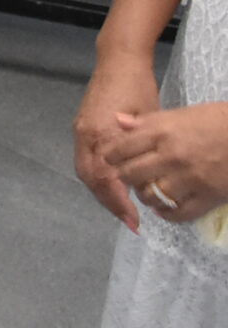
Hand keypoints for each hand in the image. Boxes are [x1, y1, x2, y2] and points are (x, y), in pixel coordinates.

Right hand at [75, 58, 162, 229]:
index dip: (118, 202)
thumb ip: (141, 150)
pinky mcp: (81, 128)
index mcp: (102, 134)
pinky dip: (97, 178)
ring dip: (102, 192)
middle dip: (109, 202)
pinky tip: (113, 184)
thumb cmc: (139, 87)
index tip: (135, 220)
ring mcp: (80, 131)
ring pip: (85, 171)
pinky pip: (85, 160)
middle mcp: (86, 136)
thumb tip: (146, 179)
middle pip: (90, 179)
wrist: (118, 61)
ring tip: (121, 207)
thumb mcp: (149, 120)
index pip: (106, 178)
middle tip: (129, 220)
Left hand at [102, 101, 227, 224]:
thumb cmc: (218, 120)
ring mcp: (190, 178)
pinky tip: (166, 208)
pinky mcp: (208, 197)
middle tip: (129, 178)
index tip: (111, 160)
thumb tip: (117, 121)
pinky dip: (167, 214)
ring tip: (148, 192)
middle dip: (125, 178)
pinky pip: (178, 213)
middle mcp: (171, 156)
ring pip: (151, 196)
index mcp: (162, 132)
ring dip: (145, 196)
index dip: (111, 156)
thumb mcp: (181, 113)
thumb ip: (147, 121)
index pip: (121, 148)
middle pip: (130, 174)